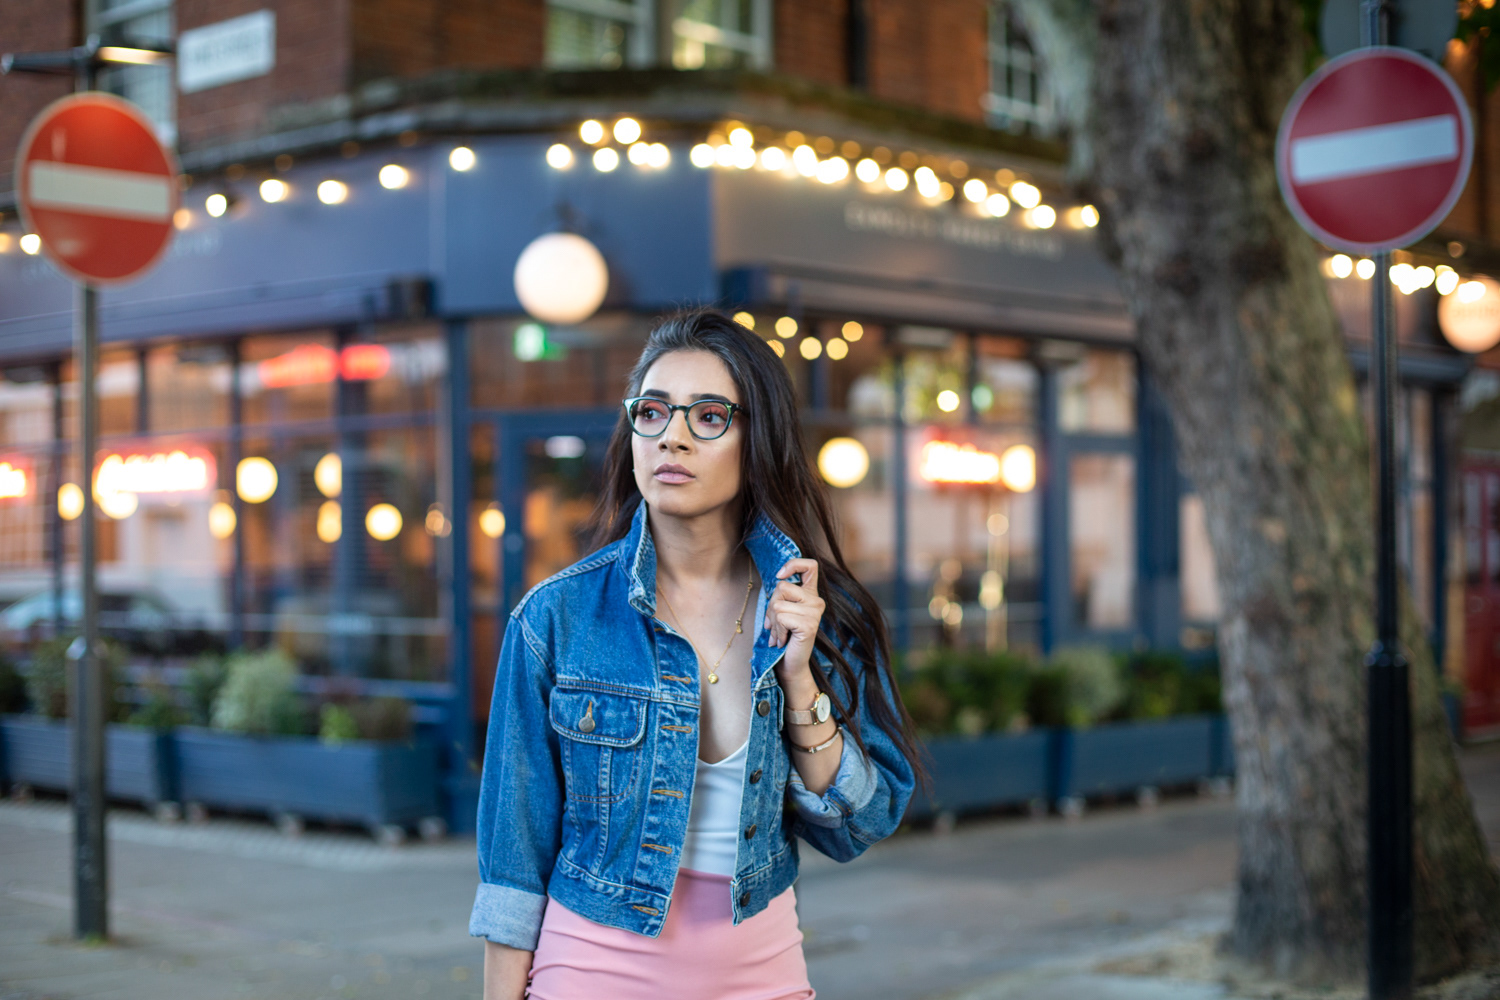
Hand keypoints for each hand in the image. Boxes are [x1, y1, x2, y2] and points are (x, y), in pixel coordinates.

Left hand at [764, 558, 825, 681]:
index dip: (793, 564)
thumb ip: (781, 595)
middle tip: (775, 625)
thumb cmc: (784, 637)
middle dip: (771, 606)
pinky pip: (781, 618)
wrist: (791, 664)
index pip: (810, 566)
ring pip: (778, 604)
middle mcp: (816, 601)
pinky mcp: (809, 625)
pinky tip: (783, 641)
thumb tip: (777, 578)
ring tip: (779, 634)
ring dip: (773, 622)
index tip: (780, 575)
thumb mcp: (781, 611)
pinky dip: (777, 631)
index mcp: (811, 595)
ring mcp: (814, 613)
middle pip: (782, 587)